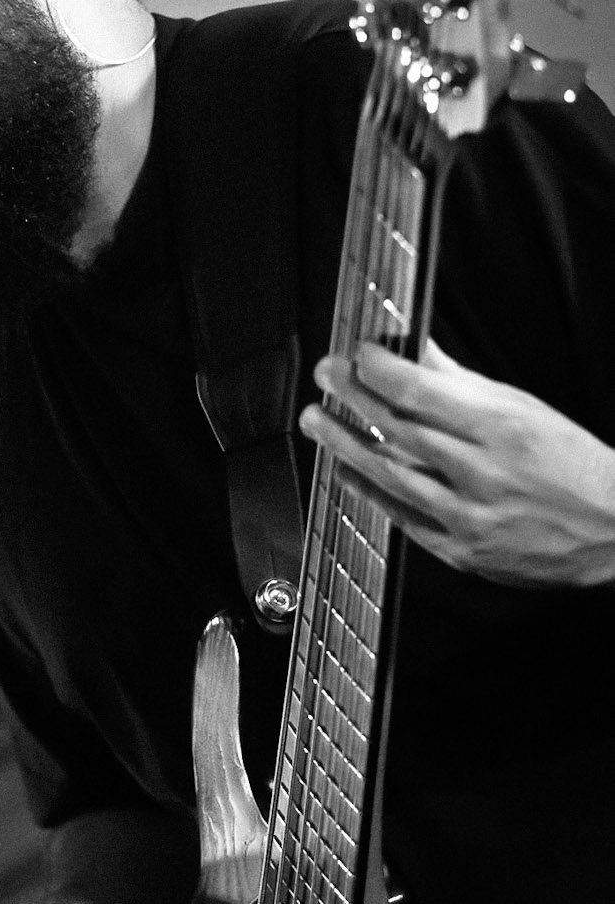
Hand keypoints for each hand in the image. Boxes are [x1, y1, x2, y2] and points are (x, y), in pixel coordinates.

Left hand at [299, 340, 614, 586]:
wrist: (614, 532)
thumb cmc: (574, 467)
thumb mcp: (526, 411)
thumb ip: (464, 384)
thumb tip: (417, 350)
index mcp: (503, 430)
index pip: (424, 393)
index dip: (381, 371)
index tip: (357, 354)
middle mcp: (484, 474)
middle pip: (401, 431)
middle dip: (354, 399)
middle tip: (325, 377)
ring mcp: (470, 518)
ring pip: (393, 476)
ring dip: (347, 446)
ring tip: (318, 421)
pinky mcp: (463, 553)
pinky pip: (404, 519)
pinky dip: (370, 494)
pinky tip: (346, 474)